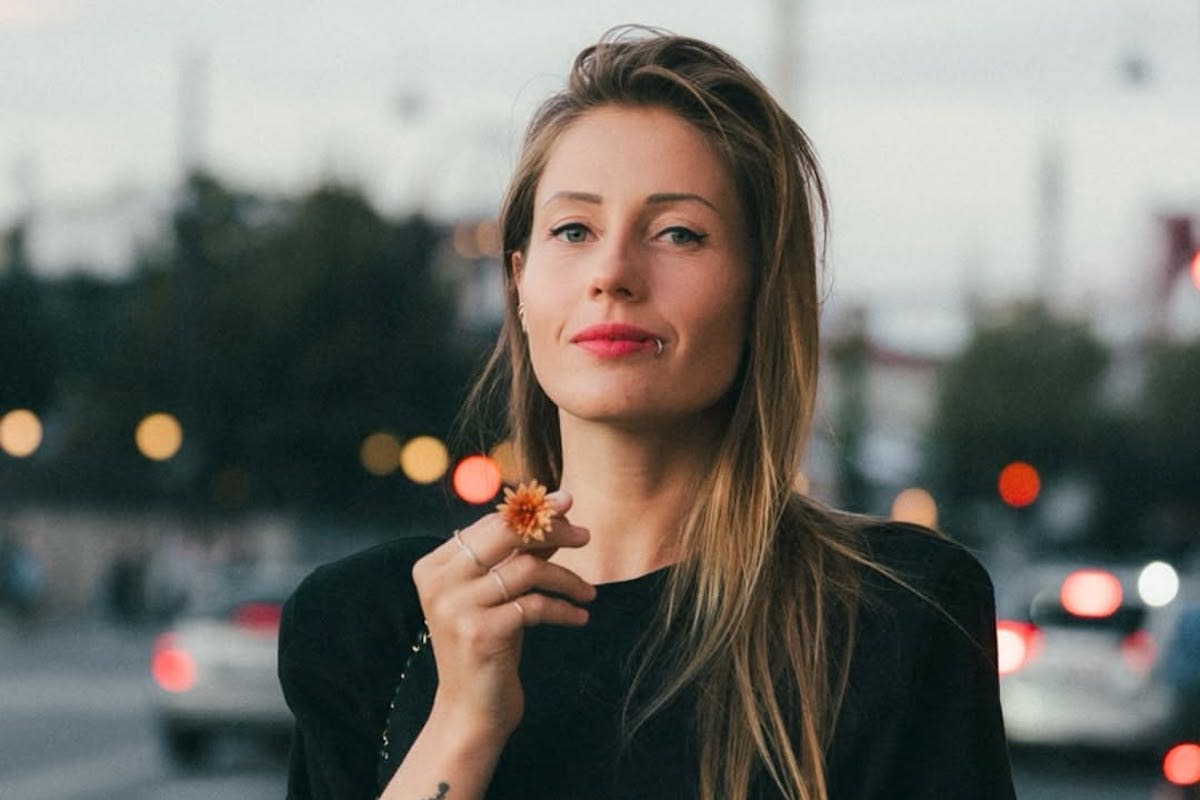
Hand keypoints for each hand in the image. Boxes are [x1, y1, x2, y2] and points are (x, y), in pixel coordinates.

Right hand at [410, 490, 593, 740]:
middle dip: (551, 529)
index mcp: (434, 565)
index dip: (532, 513)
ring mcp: (455, 608)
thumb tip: (559, 509)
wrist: (472, 711)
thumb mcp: (500, 594)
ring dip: (567, 578)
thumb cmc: (490, 646)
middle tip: (585, 536)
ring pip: (526, 569)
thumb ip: (520, 553)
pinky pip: (535, 606)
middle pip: (504, 533)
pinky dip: (564, 609)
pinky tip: (581, 617)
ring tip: (588, 593)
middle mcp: (438, 582)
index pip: (490, 523)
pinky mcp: (479, 634)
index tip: (568, 506)